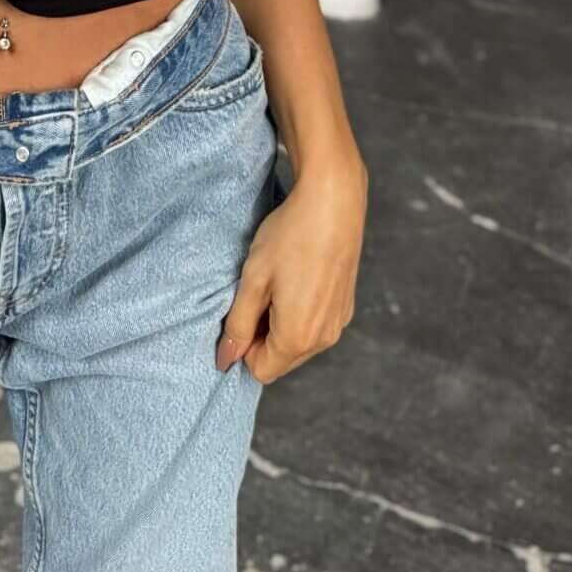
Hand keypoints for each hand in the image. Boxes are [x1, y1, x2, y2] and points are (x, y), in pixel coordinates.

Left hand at [215, 143, 366, 384]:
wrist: (334, 201)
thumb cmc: (290, 236)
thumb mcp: (253, 278)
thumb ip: (237, 324)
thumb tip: (225, 360)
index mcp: (297, 338)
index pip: (260, 369)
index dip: (243, 344)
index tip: (242, 307)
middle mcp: (324, 340)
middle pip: (281, 359)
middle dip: (262, 334)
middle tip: (259, 290)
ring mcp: (339, 323)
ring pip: (299, 343)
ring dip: (282, 323)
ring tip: (280, 279)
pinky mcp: (347, 307)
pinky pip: (316, 326)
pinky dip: (302, 312)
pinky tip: (299, 275)